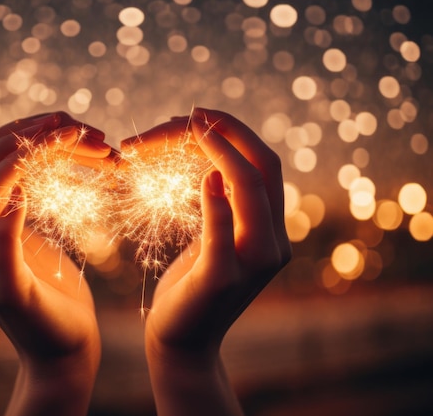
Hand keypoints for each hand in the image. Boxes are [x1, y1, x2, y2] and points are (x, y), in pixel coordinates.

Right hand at [0, 112, 109, 415]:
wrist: (66, 350)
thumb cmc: (56, 293)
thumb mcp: (37, 240)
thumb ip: (22, 207)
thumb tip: (30, 165)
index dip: (13, 136)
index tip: (59, 119)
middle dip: (15, 140)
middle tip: (63, 122)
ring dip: (16, 164)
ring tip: (56, 142)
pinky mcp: (6, 293)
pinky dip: (10, 216)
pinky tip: (30, 193)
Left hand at [127, 108, 290, 415]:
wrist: (180, 341)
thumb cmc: (189, 287)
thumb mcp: (211, 242)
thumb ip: (222, 210)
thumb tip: (212, 166)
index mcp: (270, 232)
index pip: (266, 166)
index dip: (237, 133)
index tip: (201, 113)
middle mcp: (273, 244)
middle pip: (264, 168)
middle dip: (228, 132)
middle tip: (191, 113)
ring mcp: (252, 263)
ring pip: (251, 190)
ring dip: (220, 152)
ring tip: (185, 128)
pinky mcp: (221, 279)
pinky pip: (223, 230)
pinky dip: (215, 199)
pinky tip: (203, 176)